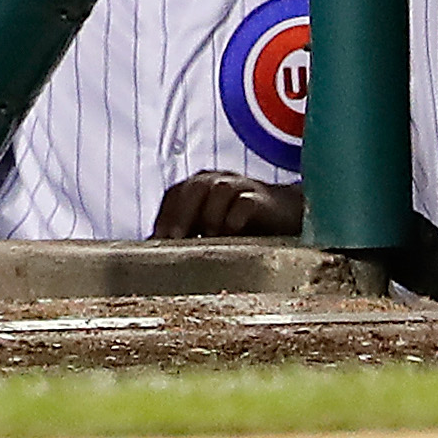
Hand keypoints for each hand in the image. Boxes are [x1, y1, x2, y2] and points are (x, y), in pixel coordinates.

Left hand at [151, 170, 305, 238]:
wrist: (286, 214)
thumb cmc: (240, 226)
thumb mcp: (210, 229)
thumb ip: (186, 237)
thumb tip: (152, 256)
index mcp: (199, 187)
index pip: (175, 195)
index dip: (165, 216)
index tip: (157, 242)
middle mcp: (217, 181)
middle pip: (194, 188)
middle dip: (182, 214)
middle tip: (175, 240)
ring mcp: (241, 187)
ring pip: (220, 190)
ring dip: (210, 215)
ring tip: (208, 239)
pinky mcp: (263, 199)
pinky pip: (247, 202)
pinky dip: (237, 216)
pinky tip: (232, 234)